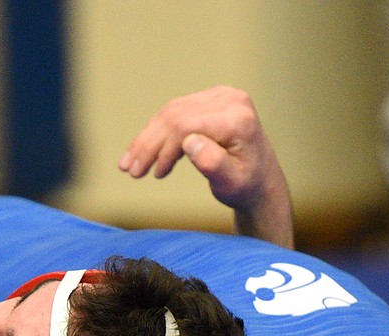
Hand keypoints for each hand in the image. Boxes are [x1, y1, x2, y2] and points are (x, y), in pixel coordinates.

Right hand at [119, 85, 293, 246]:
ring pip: (171, 112)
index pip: (188, 125)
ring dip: (147, 138)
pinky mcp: (210, 99)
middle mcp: (230, 100)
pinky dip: (157, 131)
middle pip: (176, 116)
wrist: (259, 181)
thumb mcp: (231, 183)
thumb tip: (189, 143)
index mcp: (238, 119)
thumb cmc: (246, 186)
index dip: (165, 149)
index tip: (156, 174)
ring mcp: (220, 96)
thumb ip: (213, 163)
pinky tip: (145, 151)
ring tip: (130, 164)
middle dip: (149, 144)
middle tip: (129, 170)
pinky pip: (176, 112)